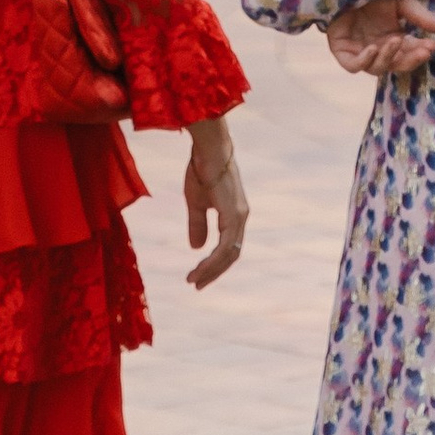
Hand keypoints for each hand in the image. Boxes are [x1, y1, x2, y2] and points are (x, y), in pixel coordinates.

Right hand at [183, 120, 248, 288]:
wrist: (207, 149)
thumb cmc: (201, 169)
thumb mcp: (196, 202)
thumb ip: (198, 224)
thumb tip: (197, 247)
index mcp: (234, 215)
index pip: (228, 247)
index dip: (214, 263)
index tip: (197, 275)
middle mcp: (240, 218)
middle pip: (231, 255)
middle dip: (213, 272)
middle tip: (196, 284)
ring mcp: (239, 217)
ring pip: (229, 254)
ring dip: (211, 270)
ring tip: (194, 280)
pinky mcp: (234, 215)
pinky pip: (225, 246)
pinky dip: (212, 261)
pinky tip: (200, 268)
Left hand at [322, 0, 434, 78]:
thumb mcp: (401, 3)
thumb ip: (420, 17)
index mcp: (393, 41)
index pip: (409, 53)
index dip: (420, 52)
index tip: (432, 46)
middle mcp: (378, 50)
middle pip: (395, 65)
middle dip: (410, 59)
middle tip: (423, 50)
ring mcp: (360, 53)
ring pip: (376, 68)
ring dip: (388, 57)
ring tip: (395, 40)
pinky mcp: (342, 52)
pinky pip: (353, 66)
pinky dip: (365, 60)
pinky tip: (374, 48)